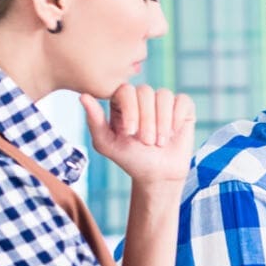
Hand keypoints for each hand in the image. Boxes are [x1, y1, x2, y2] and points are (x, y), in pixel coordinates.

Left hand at [80, 84, 195, 188]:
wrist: (157, 175)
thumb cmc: (130, 159)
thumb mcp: (107, 143)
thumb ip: (94, 121)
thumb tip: (83, 96)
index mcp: (122, 102)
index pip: (126, 90)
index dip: (130, 109)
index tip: (130, 132)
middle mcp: (142, 98)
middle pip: (145, 92)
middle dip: (147, 119)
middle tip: (146, 141)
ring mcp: (163, 102)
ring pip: (164, 95)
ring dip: (162, 121)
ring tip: (160, 141)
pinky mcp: (182, 108)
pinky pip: (182, 101)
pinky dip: (178, 117)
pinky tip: (174, 132)